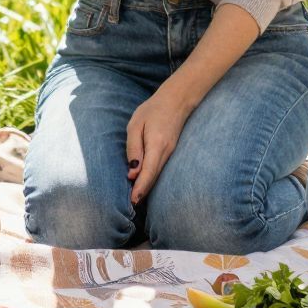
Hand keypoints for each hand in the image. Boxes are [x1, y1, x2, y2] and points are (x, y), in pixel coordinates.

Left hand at [126, 85, 193, 204]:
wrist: (177, 100)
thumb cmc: (152, 110)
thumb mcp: (136, 125)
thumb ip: (133, 148)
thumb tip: (132, 172)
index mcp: (157, 145)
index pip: (148, 172)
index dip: (140, 189)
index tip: (133, 202)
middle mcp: (167, 152)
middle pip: (153, 177)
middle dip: (142, 192)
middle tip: (130, 207)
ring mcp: (171, 153)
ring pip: (157, 174)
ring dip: (146, 187)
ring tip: (135, 199)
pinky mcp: (170, 152)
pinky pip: (160, 168)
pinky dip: (151, 178)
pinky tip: (143, 183)